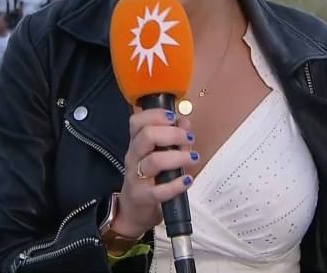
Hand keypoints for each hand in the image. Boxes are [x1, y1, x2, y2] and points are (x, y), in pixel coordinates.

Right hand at [112, 109, 197, 239]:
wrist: (132, 211)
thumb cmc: (148, 180)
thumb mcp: (158, 157)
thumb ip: (173, 140)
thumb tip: (184, 122)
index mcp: (136, 144)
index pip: (137, 121)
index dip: (155, 115)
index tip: (173, 117)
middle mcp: (133, 157)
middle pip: (146, 136)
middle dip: (172, 134)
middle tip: (189, 138)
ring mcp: (135, 177)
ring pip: (154, 161)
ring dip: (178, 157)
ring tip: (193, 158)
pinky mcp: (142, 196)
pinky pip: (159, 190)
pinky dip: (176, 184)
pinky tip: (188, 180)